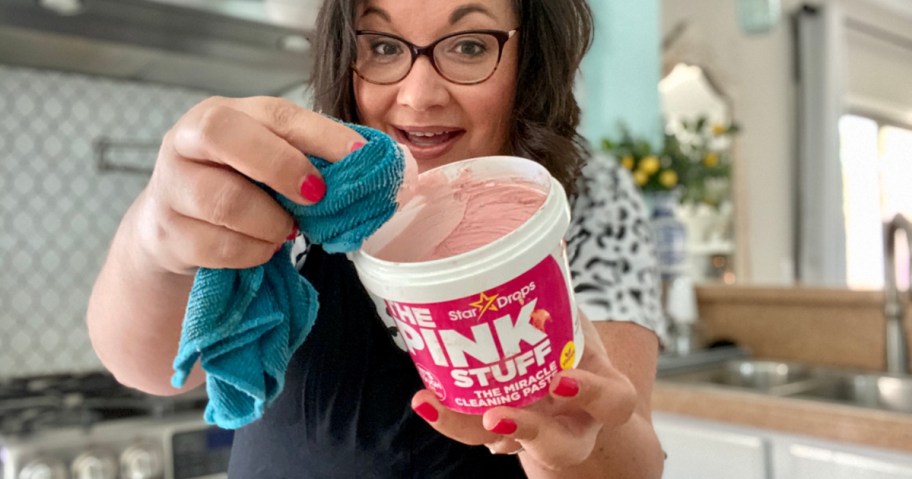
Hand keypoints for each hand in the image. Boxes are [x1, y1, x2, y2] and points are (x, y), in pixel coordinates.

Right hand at [134, 96, 364, 274]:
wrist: (172, 233)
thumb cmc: (234, 189)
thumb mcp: (264, 166)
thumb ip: (303, 160)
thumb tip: (368, 169)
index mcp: (221, 115)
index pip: (274, 113)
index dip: (320, 134)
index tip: (359, 156)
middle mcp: (186, 142)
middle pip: (223, 134)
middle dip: (280, 165)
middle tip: (315, 195)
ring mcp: (170, 188)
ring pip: (224, 200)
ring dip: (270, 223)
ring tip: (285, 231)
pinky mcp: (166, 234)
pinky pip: (218, 246)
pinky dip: (252, 253)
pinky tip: (261, 250)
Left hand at [410, 313, 638, 470]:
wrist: (574, 391)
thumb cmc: (576, 347)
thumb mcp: (578, 321)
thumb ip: (563, 293)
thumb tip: (545, 239)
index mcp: (605, 398)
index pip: (611, 402)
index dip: (590, 393)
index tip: (561, 378)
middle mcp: (573, 426)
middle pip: (559, 447)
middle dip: (526, 431)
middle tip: (493, 417)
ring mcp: (535, 437)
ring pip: (506, 447)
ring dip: (465, 427)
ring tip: (430, 403)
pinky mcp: (503, 436)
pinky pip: (476, 434)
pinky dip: (450, 415)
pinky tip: (425, 398)